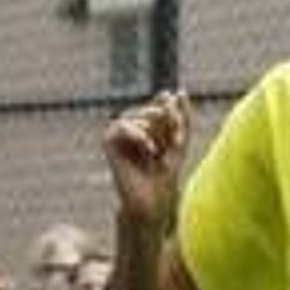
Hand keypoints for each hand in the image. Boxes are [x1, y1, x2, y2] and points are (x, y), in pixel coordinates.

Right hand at [102, 90, 190, 222]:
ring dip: (154, 132)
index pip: (162, 103)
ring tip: (157, 151)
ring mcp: (119, 131)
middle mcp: (132, 124)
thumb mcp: (180, 141)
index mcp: (148, 122)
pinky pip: (122, 124)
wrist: (153, 199)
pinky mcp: (107, 141)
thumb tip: (178, 91)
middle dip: (166, 126)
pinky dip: (139, 135)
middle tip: (168, 147)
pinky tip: (149, 149)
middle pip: (153, 109)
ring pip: (139, 115)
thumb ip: (182, 117)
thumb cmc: (167, 173)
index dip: (174, 118)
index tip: (180, 139)